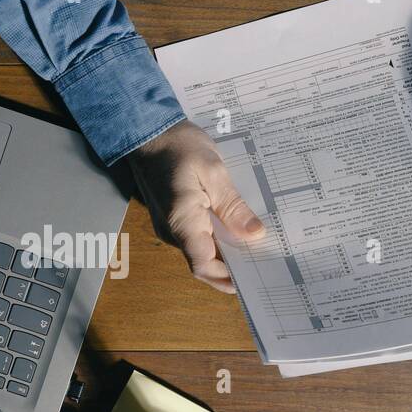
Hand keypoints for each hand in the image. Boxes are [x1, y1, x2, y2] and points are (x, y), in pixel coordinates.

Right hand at [128, 120, 265, 292]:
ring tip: (255, 249)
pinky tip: (237, 231)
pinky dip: (217, 240)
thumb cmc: (179, 146)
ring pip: (201, 251)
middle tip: (262, 266)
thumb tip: (254, 234)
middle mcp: (172, 230)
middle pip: (203, 263)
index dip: (227, 278)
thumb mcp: (213, 170)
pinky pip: (197, 237)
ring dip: (226, 254)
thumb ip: (232, 206)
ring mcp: (171, 225)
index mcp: (182, 221)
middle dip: (231, 269)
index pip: (202, 265)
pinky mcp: (174, 217)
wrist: (149, 131)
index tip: (253, 279)